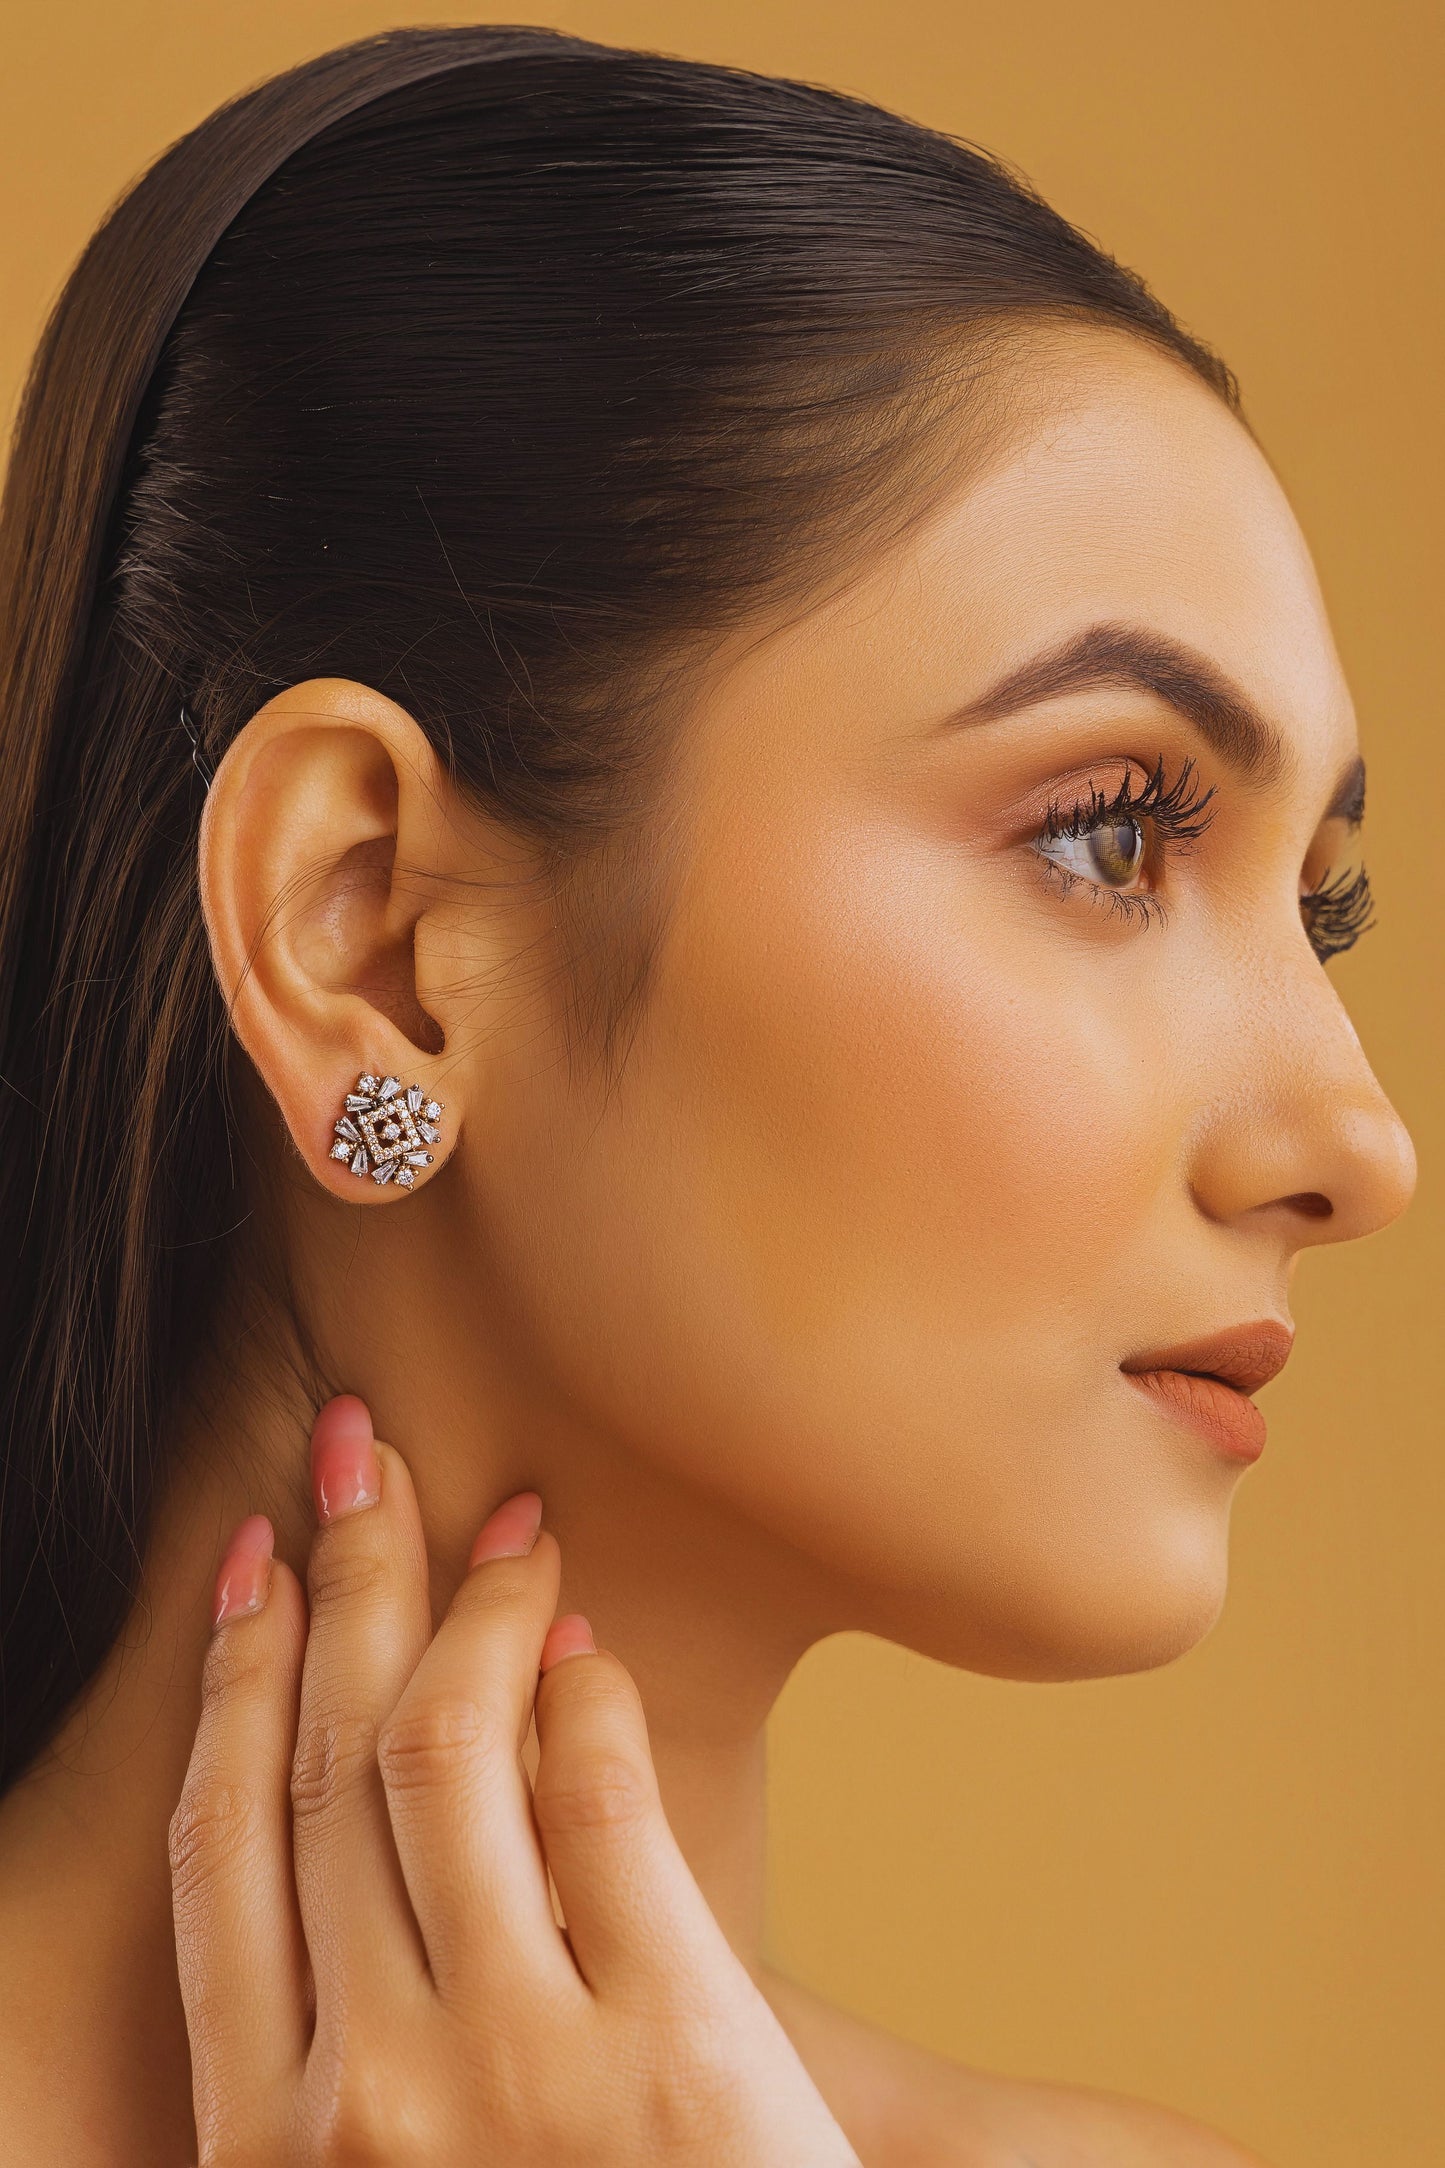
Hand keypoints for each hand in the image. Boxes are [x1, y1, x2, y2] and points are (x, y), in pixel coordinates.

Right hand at [171, 1395, 858, 2164]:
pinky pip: (600, 1812)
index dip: (235, 1674)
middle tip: (361, 1454)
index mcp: (264, 2145)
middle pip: (328, 1766)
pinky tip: (586, 1640)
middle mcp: (364, 2101)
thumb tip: (354, 1798)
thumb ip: (348, 2041)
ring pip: (446, 1754)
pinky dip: (583, 1700)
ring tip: (503, 1524)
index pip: (223, 1845)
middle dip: (341, 1580)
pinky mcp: (672, 2056)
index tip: (256, 1555)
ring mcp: (513, 2076)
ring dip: (468, 1607)